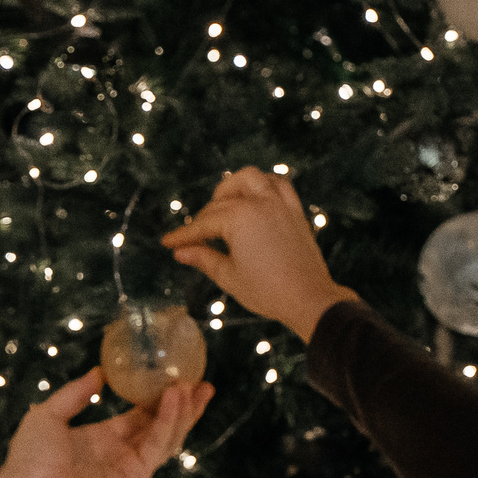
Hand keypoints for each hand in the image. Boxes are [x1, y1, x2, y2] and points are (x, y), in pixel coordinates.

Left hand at [0, 368, 212, 477]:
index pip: (141, 415)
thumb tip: (99, 372)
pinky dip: (167, 422)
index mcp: (103, 438)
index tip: (177, 380)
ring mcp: (130, 467)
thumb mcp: (49, 414)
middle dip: (183, 407)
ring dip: (182, 412)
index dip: (160, 398)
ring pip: (166, 437)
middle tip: (202, 384)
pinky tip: (173, 400)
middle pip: (161, 426)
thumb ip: (76, 393)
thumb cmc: (30, 460)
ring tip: (193, 387)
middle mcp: (121, 452)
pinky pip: (156, 447)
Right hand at [161, 167, 358, 341]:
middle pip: (220, 204)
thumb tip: (181, 252)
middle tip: (193, 240)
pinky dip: (263, 184)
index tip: (168, 243)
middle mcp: (259, 203)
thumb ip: (203, 259)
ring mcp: (279, 203)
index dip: (182, 236)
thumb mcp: (229, 277)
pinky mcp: (294, 210)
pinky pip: (278, 183)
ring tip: (220, 206)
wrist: (309, 299)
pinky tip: (254, 196)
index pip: (202, 225)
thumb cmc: (269, 291)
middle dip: (202, 220)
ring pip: (249, 178)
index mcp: (239, 219)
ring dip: (231, 187)